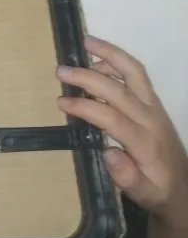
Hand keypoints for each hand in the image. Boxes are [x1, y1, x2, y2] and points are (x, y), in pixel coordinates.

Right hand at [58, 37, 187, 229]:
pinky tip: (97, 61)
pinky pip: (136, 73)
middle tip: (61, 71)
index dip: (86, 107)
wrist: (182, 186)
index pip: (112, 118)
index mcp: (145, 143)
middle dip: (88, 77)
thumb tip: (109, 154)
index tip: (61, 102)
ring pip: (134, 72)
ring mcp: (154, 106)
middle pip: (119, 90)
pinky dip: (117, 60)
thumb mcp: (145, 195)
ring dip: (110, 54)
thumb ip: (128, 179)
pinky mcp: (153, 100)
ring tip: (85, 42)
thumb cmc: (157, 190)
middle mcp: (151, 118)